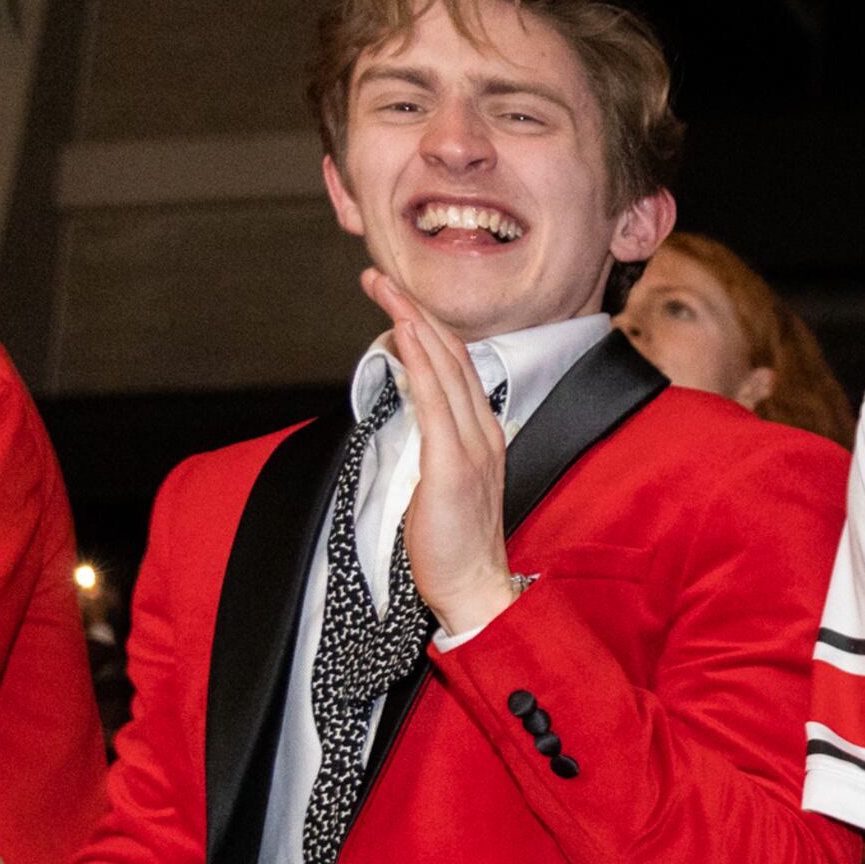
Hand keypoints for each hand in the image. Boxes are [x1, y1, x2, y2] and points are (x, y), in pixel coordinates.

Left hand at [363, 269, 518, 637]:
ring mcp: (472, 445)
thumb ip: (432, 445)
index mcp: (483, 434)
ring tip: (385, 288)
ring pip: (444, 366)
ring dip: (413, 320)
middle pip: (450, 354)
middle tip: (381, 276)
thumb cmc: (453, 544)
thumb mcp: (444, 483)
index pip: (455, 366)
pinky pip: (436, 401)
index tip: (397, 299)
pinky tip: (404, 333)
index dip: (426, 326)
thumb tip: (407, 416)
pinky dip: (421, 361)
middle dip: (415, 308)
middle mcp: (483, 430)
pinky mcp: (454, 464)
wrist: (474, 587)